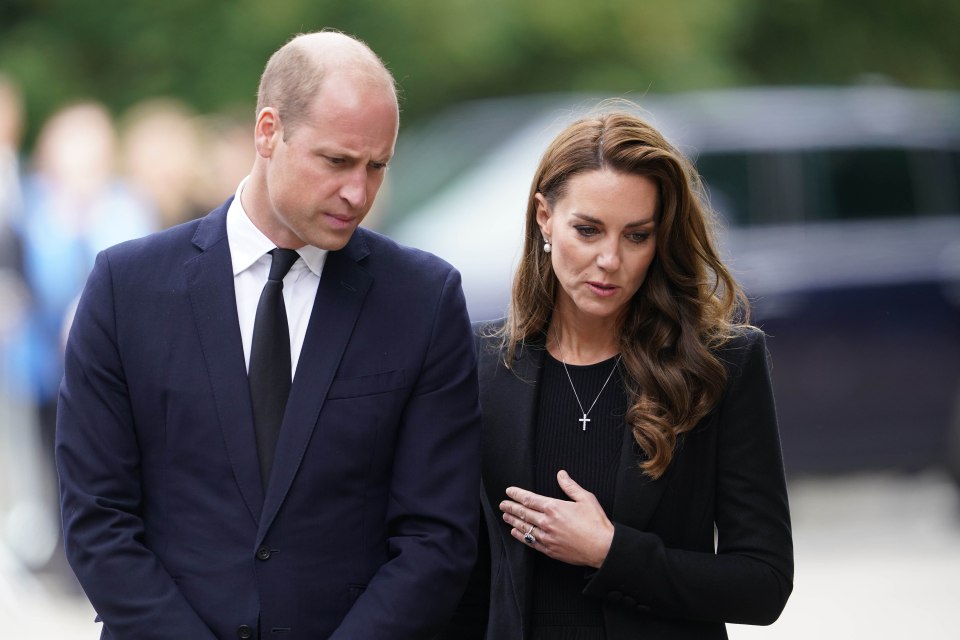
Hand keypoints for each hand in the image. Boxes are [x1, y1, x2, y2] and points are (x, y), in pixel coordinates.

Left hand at [499, 470, 613, 567]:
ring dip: (513, 521)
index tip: (509, 491)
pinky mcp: (549, 550)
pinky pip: (530, 542)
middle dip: (511, 507)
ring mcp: (547, 537)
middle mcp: (547, 522)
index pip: (529, 499)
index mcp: (554, 508)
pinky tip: (515, 533)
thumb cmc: (596, 523)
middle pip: (523, 513)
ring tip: (505, 516)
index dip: (517, 494)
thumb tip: (561, 474)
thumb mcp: (586, 498)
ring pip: (524, 528)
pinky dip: (521, 536)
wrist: (603, 548)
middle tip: (502, 504)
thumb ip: (570, 486)